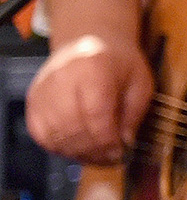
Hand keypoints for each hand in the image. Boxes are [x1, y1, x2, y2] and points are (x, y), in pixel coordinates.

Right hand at [27, 33, 153, 165]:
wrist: (91, 41)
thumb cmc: (118, 62)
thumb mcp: (140, 81)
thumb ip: (134, 113)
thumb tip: (125, 143)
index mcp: (94, 67)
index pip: (96, 112)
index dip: (107, 139)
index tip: (120, 152)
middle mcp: (62, 76)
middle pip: (72, 126)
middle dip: (94, 149)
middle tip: (110, 159)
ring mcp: (44, 88)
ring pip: (55, 133)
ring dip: (77, 152)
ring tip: (97, 155)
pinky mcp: (34, 99)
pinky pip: (41, 133)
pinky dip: (59, 146)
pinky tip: (78, 147)